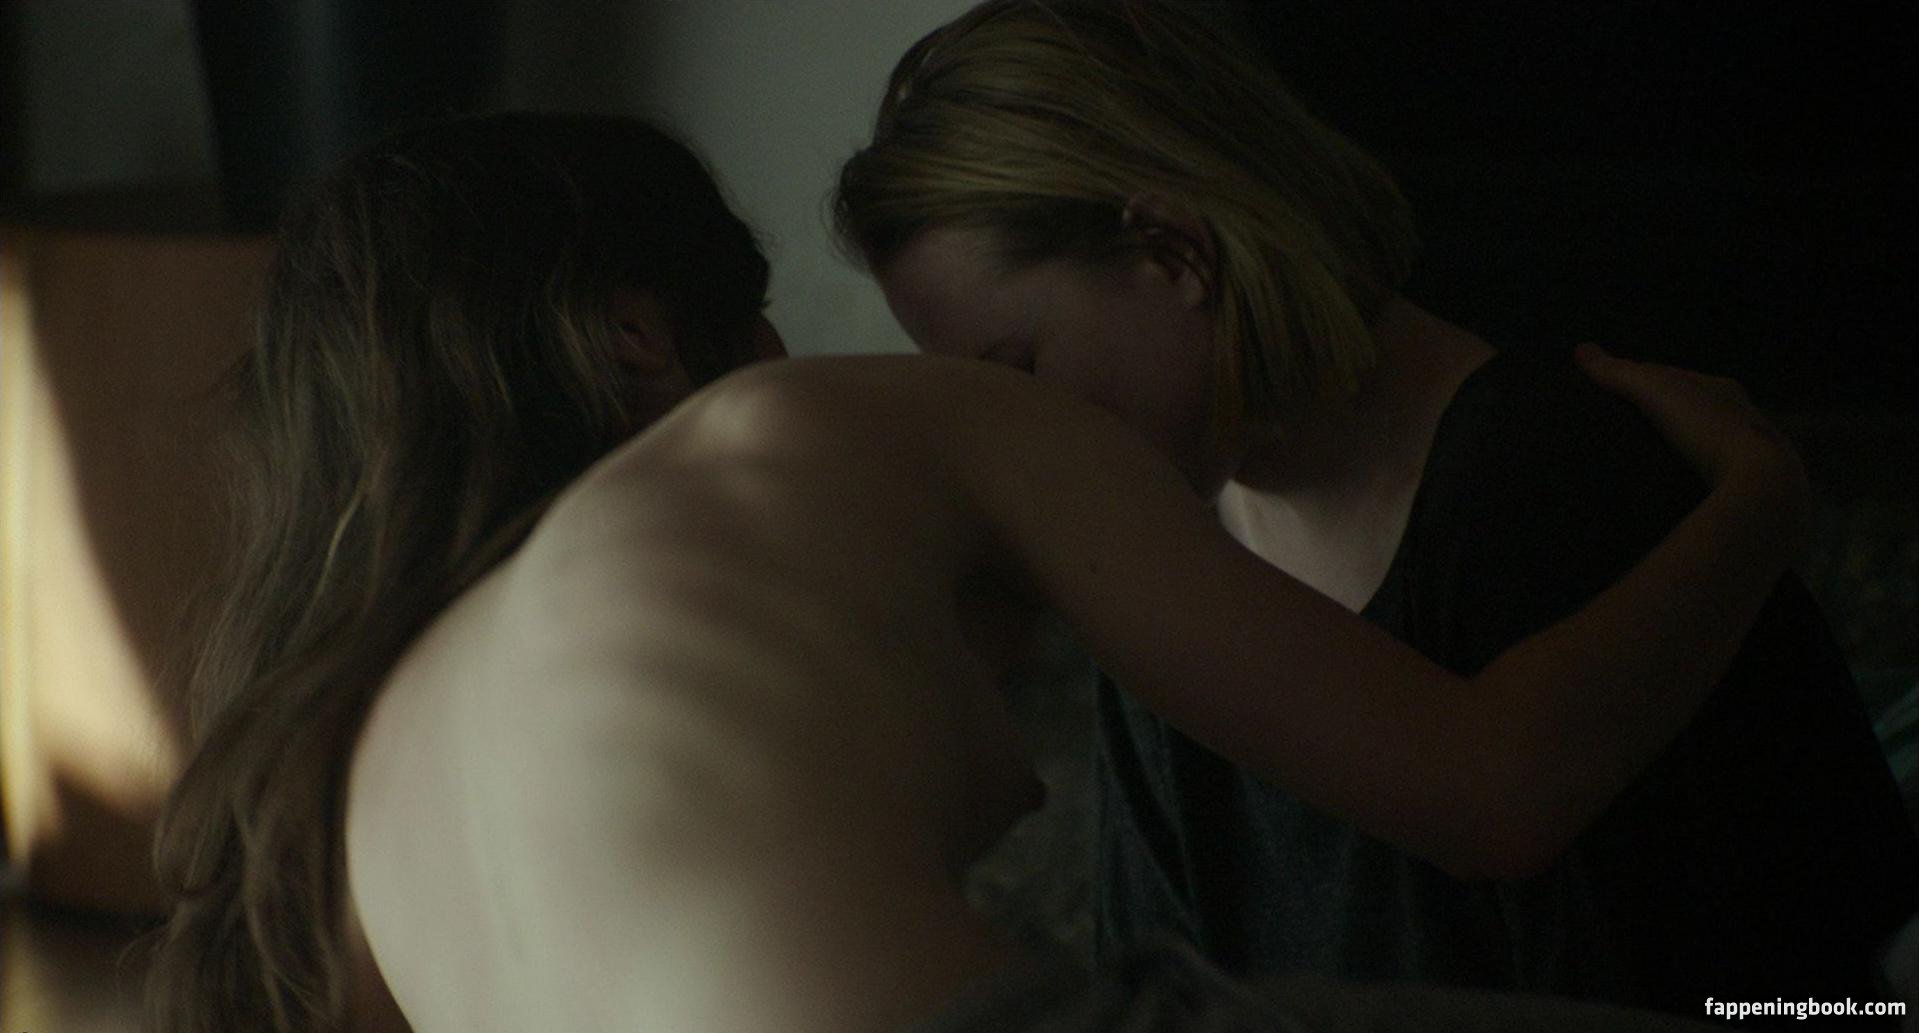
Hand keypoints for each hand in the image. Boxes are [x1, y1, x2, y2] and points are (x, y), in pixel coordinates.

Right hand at [1574, 343, 1809, 537]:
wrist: (1760, 483)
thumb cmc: (1706, 427)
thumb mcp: (1655, 392)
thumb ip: (1619, 372)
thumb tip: (1581, 349)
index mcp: (1722, 389)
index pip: (1678, 377)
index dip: (1647, 379)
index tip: (1618, 390)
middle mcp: (1743, 416)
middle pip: (1696, 409)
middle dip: (1670, 413)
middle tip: (1632, 423)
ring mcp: (1751, 454)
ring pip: (1710, 443)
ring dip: (1686, 447)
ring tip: (1650, 458)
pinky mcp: (1750, 488)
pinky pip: (1715, 475)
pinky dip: (1696, 475)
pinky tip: (1678, 485)